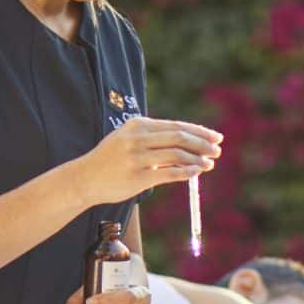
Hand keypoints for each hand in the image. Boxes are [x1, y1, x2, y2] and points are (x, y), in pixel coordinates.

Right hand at [80, 118, 220, 200]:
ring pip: (177, 155)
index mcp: (138, 125)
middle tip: (218, 149)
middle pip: (180, 137)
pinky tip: (196, 173)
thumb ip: (154, 137)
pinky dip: (187, 172)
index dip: (199, 131)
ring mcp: (138, 158)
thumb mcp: (128, 138)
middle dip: (203, 143)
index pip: (176, 126)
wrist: (85, 178)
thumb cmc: (111, 159)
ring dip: (198, 159)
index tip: (215, 136)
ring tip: (209, 163)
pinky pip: (169, 173)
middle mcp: (138, 138)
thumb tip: (189, 141)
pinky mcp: (138, 177)